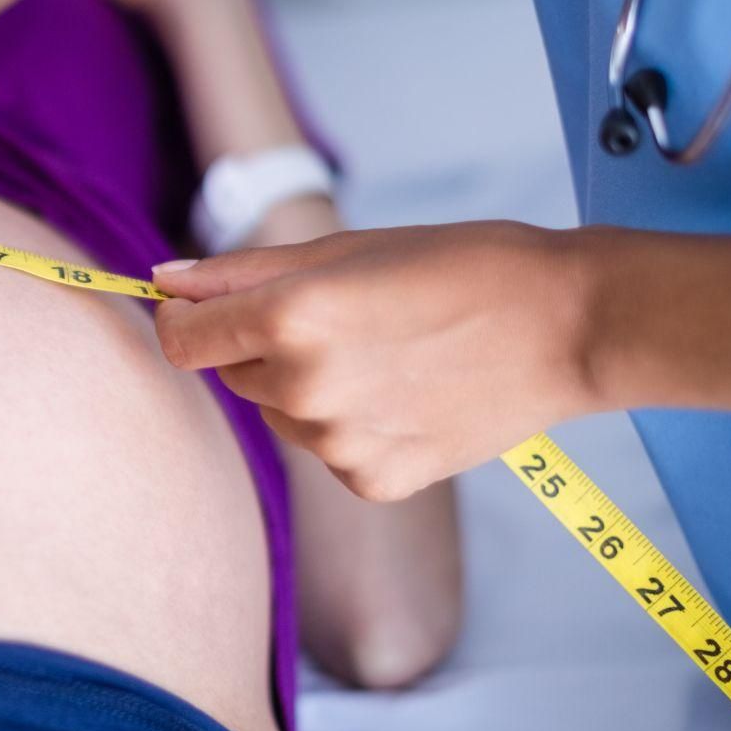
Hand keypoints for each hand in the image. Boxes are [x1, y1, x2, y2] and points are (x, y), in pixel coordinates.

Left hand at [152, 222, 601, 500]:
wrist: (566, 327)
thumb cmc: (458, 267)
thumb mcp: (345, 249)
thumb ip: (242, 272)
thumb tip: (163, 280)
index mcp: (291, 317)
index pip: (180, 338)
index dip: (186, 318)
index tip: (207, 306)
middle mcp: (305, 388)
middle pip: (230, 374)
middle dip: (260, 345)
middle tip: (341, 316)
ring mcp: (339, 445)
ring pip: (280, 414)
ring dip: (305, 387)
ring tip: (385, 353)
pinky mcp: (374, 481)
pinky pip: (327, 451)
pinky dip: (351, 425)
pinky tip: (408, 394)